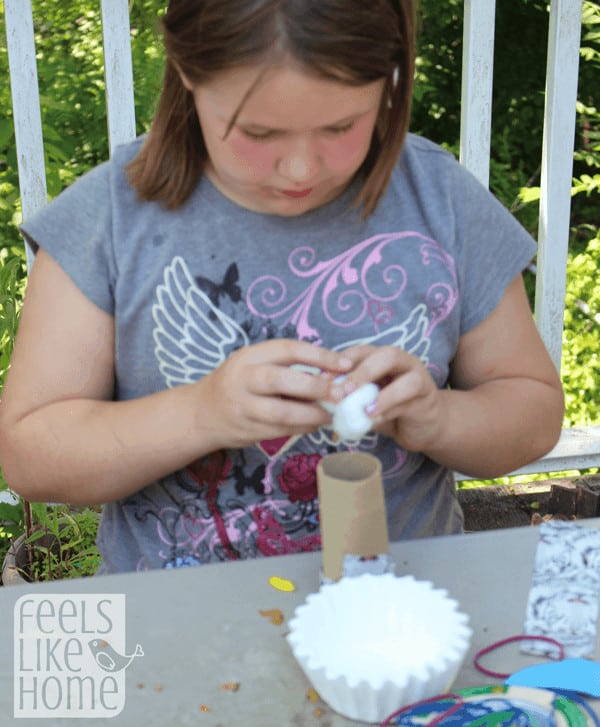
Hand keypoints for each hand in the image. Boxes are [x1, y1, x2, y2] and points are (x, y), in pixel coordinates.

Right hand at [199, 339, 350, 447]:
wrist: (201, 414)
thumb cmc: (237, 383)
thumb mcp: (254, 364)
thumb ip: (285, 366)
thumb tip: (331, 373)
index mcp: (249, 357)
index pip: (288, 350)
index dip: (319, 356)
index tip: (344, 364)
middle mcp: (243, 380)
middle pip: (282, 380)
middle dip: (316, 387)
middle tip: (341, 393)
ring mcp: (243, 407)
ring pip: (282, 412)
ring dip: (312, 414)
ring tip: (330, 414)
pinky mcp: (247, 431)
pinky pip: (280, 430)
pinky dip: (302, 428)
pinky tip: (315, 424)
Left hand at [328, 345, 444, 451]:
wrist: (423, 428)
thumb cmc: (389, 412)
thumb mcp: (365, 404)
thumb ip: (348, 400)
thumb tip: (320, 402)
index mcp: (381, 358)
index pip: (359, 352)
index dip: (340, 363)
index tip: (322, 380)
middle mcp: (401, 360)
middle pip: (384, 353)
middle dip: (361, 370)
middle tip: (341, 391)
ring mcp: (417, 374)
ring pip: (399, 367)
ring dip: (378, 386)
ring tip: (360, 407)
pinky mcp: (426, 394)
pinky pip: (408, 394)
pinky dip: (388, 404)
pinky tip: (373, 417)